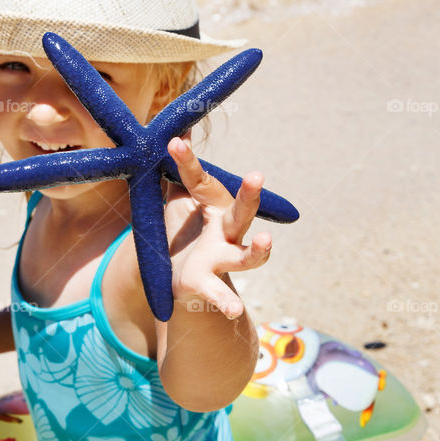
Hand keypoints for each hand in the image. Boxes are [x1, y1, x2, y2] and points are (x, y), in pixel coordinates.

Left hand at [162, 134, 271, 318]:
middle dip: (249, 195)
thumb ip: (177, 170)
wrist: (178, 280)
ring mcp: (220, 259)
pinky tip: (232, 310)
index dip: (188, 162)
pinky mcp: (206, 283)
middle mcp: (225, 232)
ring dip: (258, 251)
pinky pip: (218, 293)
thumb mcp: (174, 198)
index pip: (201, 181)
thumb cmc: (181, 231)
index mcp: (214, 206)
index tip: (174, 142)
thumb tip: (176, 129)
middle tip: (257, 176)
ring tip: (265, 240)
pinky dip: (226, 301)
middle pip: (241, 212)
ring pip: (245, 257)